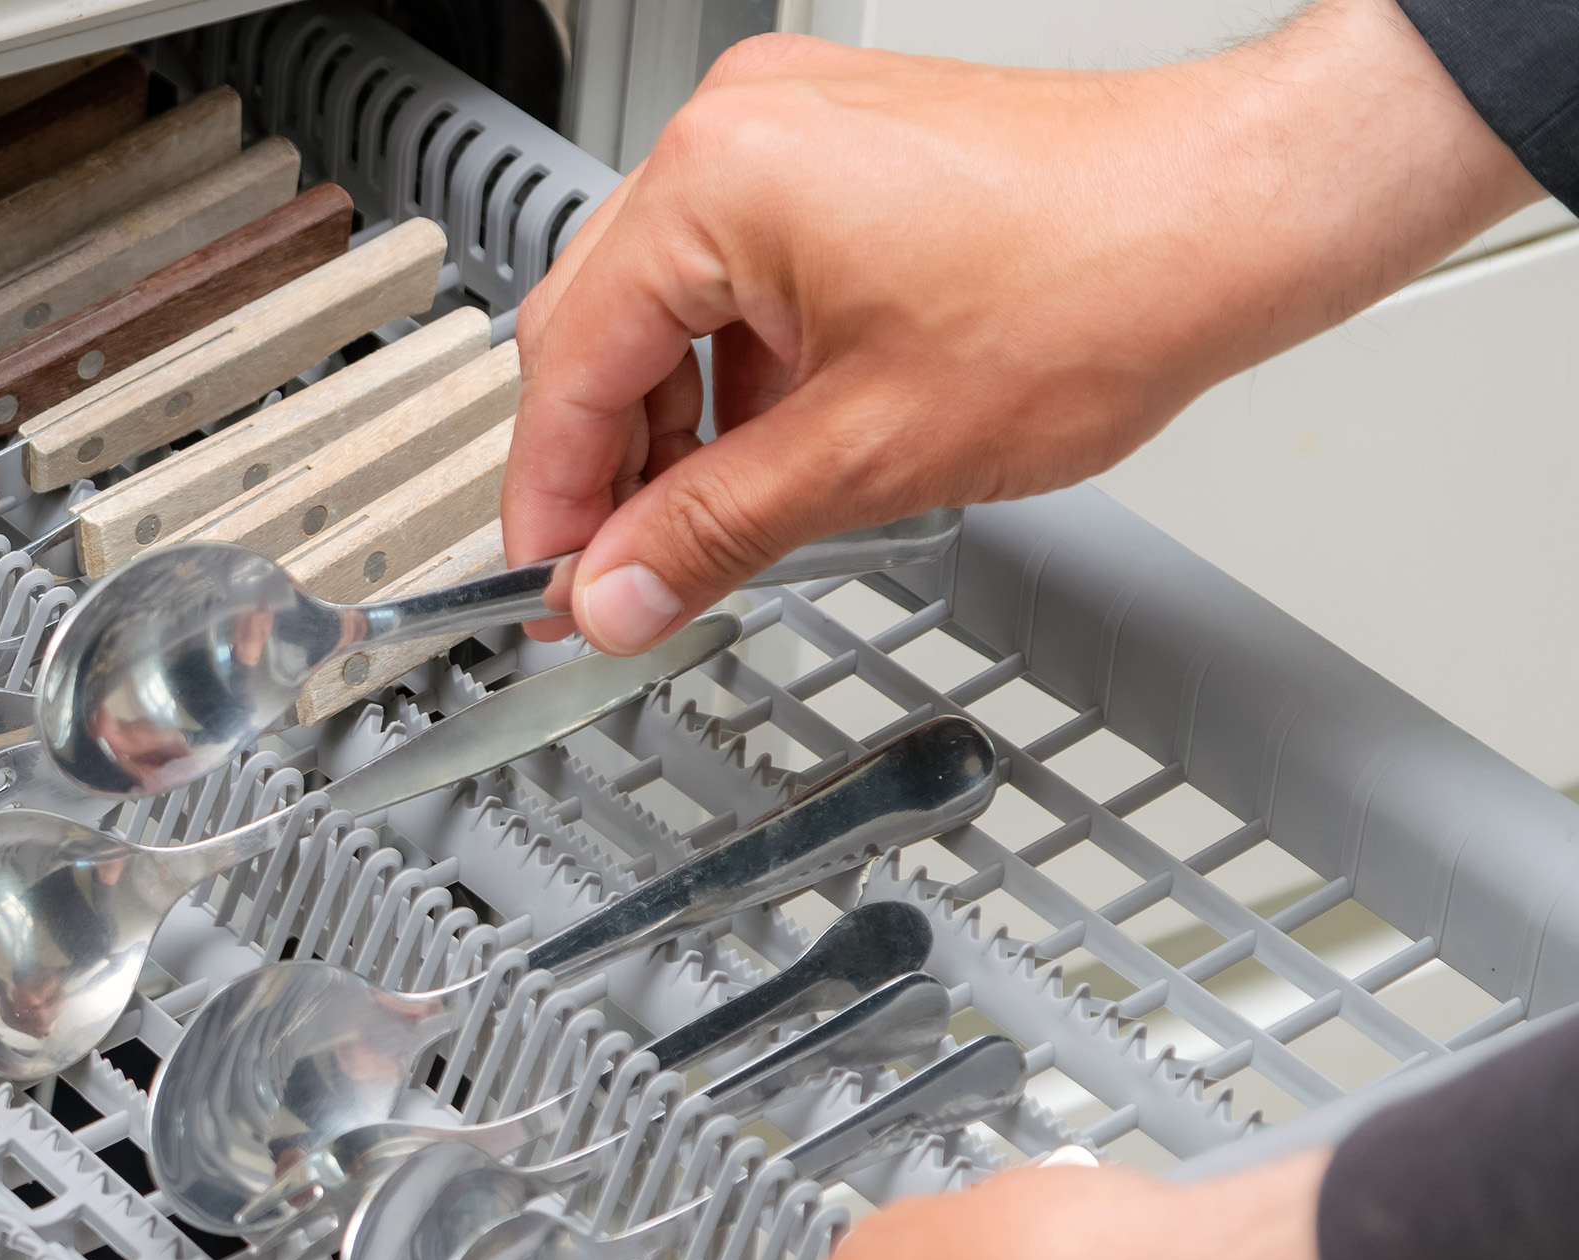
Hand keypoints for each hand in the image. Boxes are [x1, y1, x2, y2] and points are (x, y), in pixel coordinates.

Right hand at [502, 0, 1543, 652]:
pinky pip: (733, 266)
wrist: (1241, 211)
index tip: (556, 589)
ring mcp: (787, 127)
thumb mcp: (871, 454)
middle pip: (596, 324)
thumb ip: (711, 534)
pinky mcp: (839, 146)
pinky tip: (770, 445)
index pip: (568, 364)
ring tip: (711, 521)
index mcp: (719, 181)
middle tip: (619, 575)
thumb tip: (615, 596)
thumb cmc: (1103, 284)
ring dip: (671, 420)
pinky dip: (734, 365)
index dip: (552, 500)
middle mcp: (738, 130)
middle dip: (605, 463)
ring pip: (661, 301)